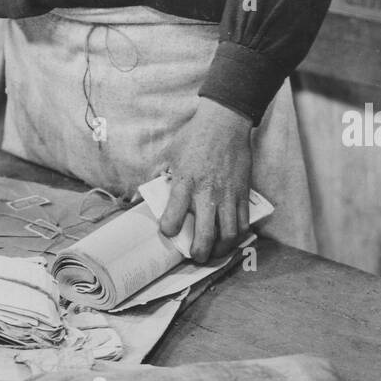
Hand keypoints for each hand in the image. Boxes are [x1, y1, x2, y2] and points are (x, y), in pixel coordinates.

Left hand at [159, 99, 252, 263]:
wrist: (225, 123)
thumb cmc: (193, 138)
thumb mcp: (167, 154)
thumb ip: (153, 177)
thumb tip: (136, 197)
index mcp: (185, 183)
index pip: (173, 218)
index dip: (168, 230)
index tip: (168, 230)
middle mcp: (207, 194)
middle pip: (205, 236)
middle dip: (198, 254)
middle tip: (194, 257)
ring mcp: (228, 195)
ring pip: (228, 235)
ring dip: (220, 250)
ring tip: (212, 252)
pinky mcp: (243, 193)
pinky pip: (244, 224)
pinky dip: (237, 237)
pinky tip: (229, 238)